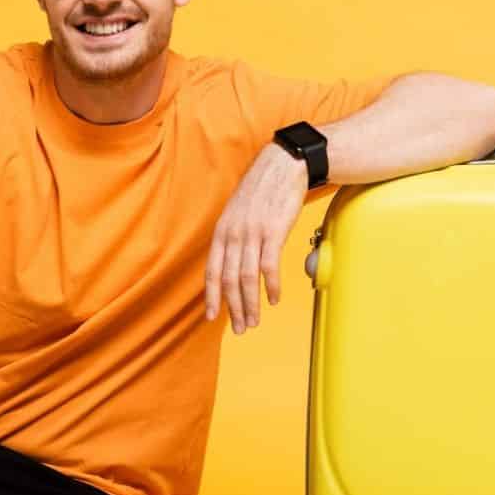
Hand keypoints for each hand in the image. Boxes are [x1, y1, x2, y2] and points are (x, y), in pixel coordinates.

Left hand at [205, 145, 307, 332]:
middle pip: (228, 280)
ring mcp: (253, 233)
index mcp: (222, 231)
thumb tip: (232, 263)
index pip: (212, 271)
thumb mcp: (238, 213)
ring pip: (246, 278)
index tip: (212, 318)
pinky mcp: (274, 231)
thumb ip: (233, 237)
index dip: (211, 297)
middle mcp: (233, 234)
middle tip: (240, 328)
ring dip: (250, 304)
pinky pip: (269, 266)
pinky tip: (273, 299)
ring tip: (254, 321)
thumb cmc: (263, 190)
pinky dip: (270, 286)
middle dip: (233, 308)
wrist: (283, 166)